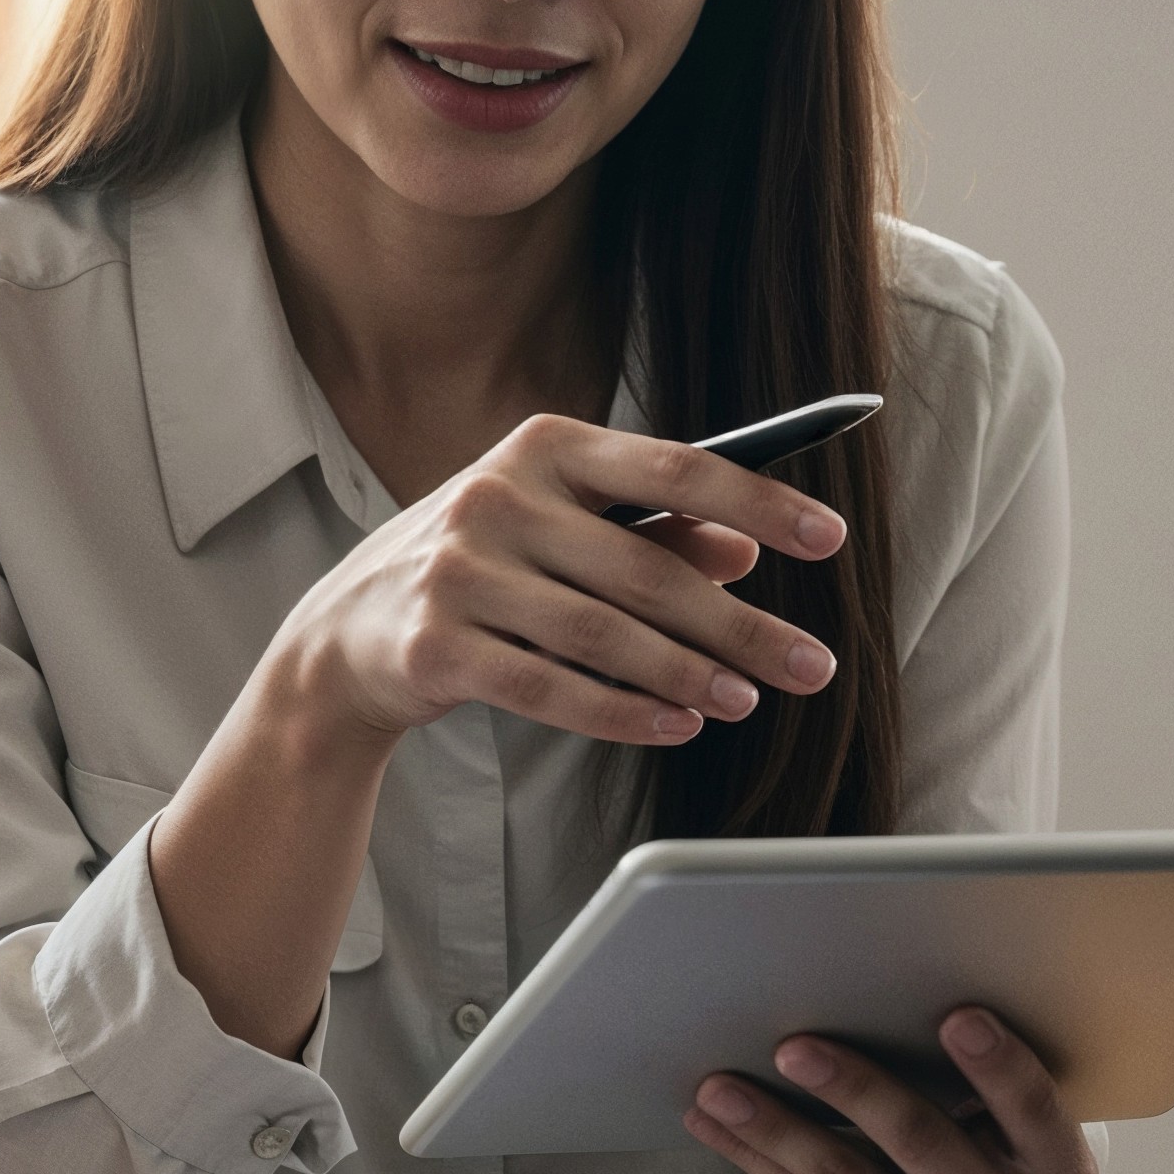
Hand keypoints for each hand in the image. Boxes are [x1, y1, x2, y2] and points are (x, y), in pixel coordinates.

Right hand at [151, 414, 859, 1058]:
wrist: (342, 638)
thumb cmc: (478, 571)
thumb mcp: (560, 533)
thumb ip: (651, 533)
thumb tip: (744, 551)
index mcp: (543, 447)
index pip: (673, 465)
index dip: (759, 501)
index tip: (830, 538)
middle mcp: (497, 496)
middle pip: (647, 567)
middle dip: (740, 624)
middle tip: (812, 667)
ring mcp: (457, 570)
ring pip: (601, 633)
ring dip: (686, 673)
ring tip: (746, 702)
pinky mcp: (432, 645)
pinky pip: (546, 687)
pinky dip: (619, 712)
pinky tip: (676, 726)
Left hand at [686, 1006, 1097, 1173]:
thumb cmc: (1011, 1173)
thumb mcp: (1035, 1147)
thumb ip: (1001, 1096)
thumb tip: (921, 999)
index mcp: (1055, 1171)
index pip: (1033, 1111)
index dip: (998, 1066)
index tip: (959, 1016)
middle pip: (921, 1141)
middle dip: (855, 1091)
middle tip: (797, 1047)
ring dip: (774, 1127)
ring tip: (721, 1085)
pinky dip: (752, 1157)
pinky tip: (711, 1120)